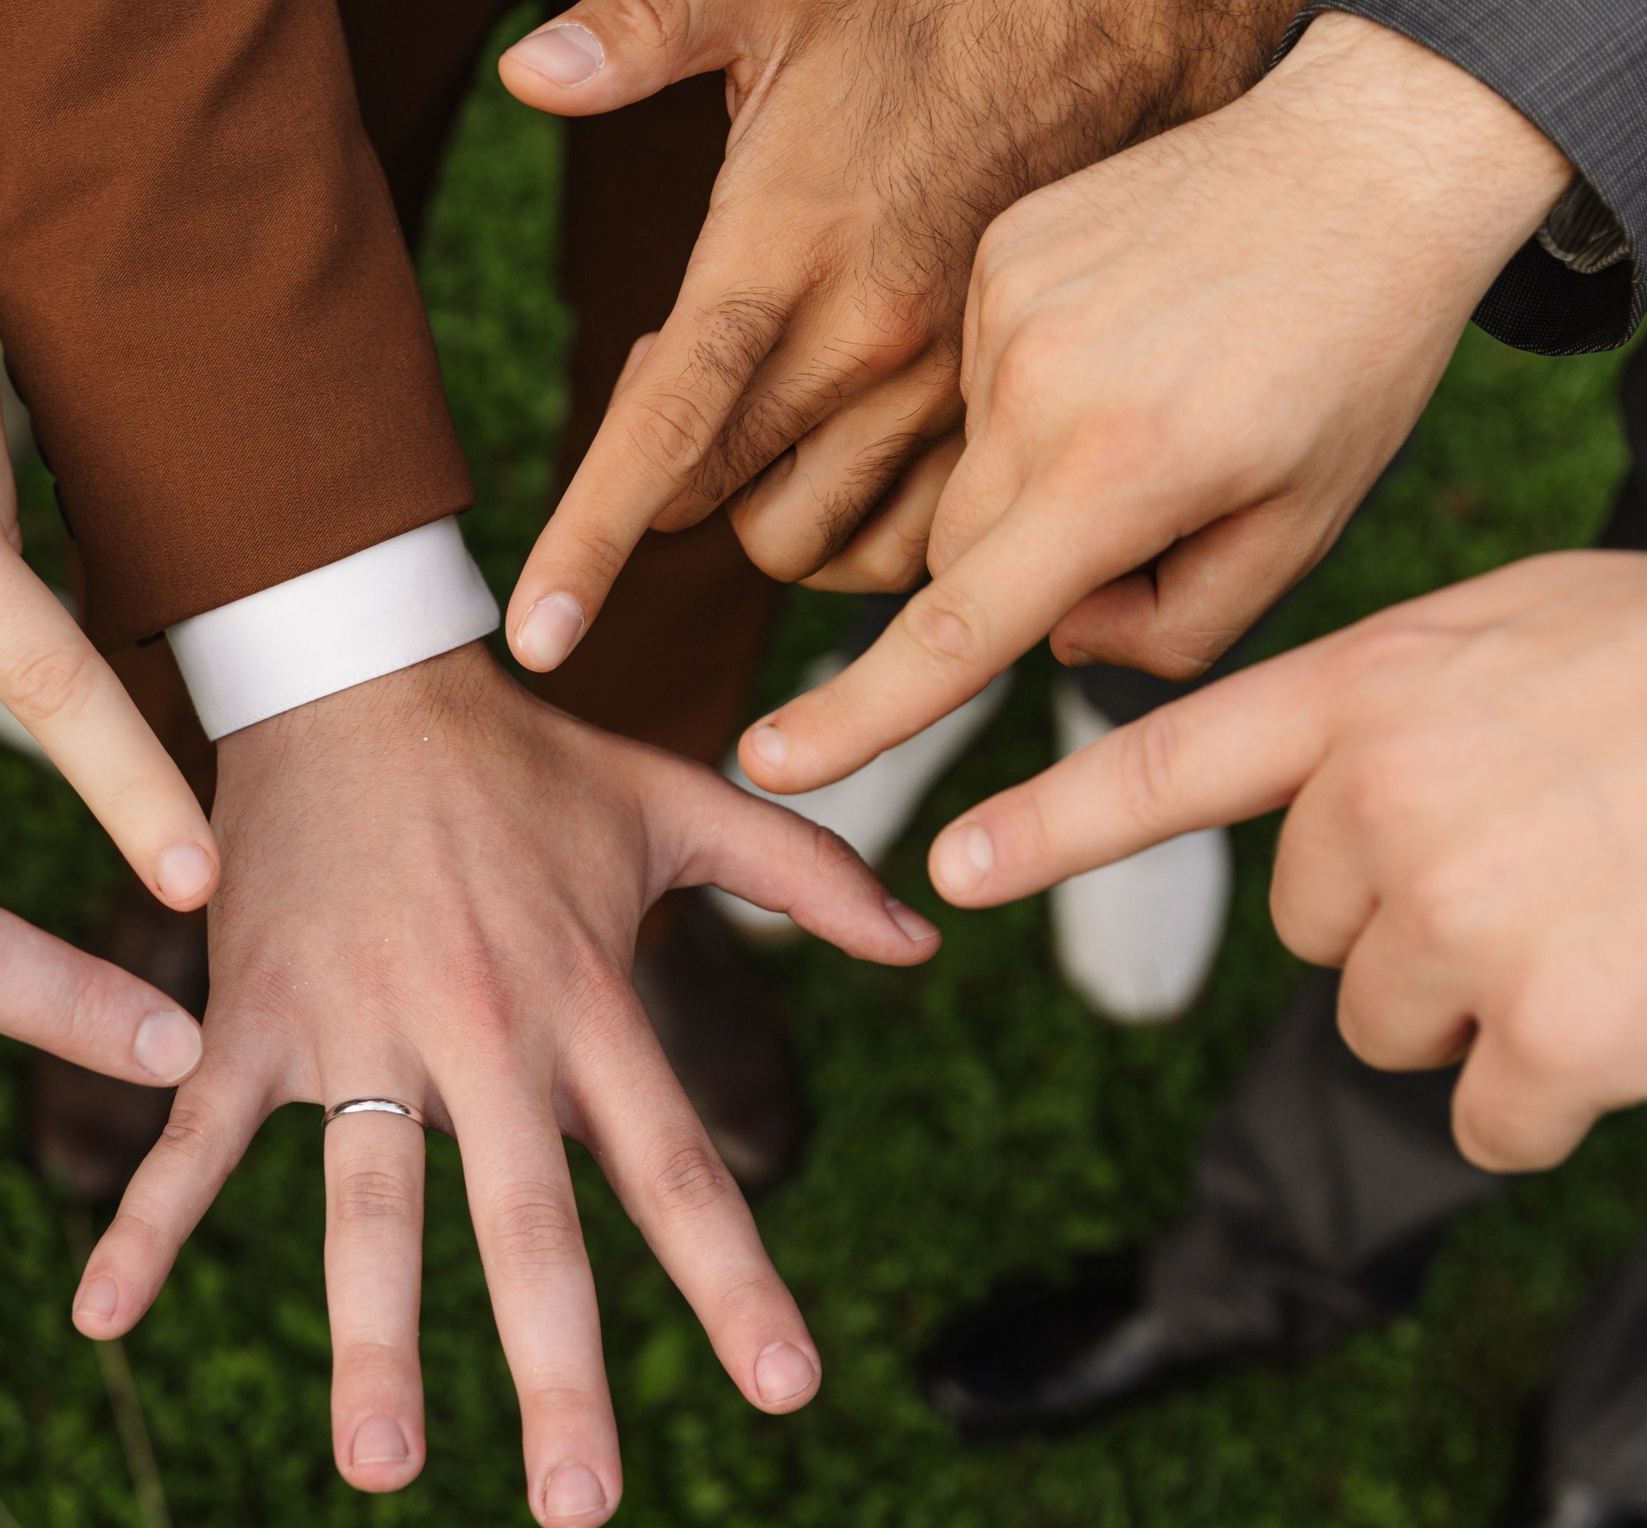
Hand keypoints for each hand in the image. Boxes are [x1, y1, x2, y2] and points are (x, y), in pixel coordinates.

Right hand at [64, 646, 937, 1527]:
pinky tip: (103, 1317)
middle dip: (557, 1369)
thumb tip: (929, 943)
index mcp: (584, 997)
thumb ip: (806, 872)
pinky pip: (199, 1133)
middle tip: (579, 1505)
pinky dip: (148, 1222)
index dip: (731, 1279)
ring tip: (380, 1469)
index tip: (784, 1390)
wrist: (354, 671)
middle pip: (527, 1221)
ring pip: (369, 1201)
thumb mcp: (675, 802)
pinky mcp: (257, 1010)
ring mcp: (360, 1026)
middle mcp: (482, 1029)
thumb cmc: (522, 752)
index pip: (672, 1163)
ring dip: (373, 1337)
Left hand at [496, 0, 1298, 672]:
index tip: (539, 638)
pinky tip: (848, 438)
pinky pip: (908, 542)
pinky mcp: (1006, 416)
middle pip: (726, 508)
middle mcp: (868, 342)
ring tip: (774, 400)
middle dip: (679, 476)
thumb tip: (525, 68)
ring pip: (813, 541)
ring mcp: (946, 390)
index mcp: (785, 252)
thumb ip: (639, 33)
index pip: (665, 432)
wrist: (1110, 25)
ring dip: (769, 502)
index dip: (589, 542)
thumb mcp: (770, 1)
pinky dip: (861, 524)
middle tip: (688, 374)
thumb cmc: (919, 15)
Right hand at [742, 13, 1575, 795]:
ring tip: (1149, 397)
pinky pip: (977, 375)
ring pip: (967, 467)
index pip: (959, 628)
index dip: (859, 713)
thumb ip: (1173, 630)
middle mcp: (1039, 388)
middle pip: (955, 555)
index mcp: (1121, 471)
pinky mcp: (999, 255)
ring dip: (1032, 470)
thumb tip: (1055, 636)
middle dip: (1021, 570)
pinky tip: (1126, 336)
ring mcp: (1006, 308)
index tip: (768, 760)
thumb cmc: (1353, 359)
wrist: (1369, 156)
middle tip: (1145, 509)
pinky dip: (1035, 385)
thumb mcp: (1303, 528)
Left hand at [924, 551, 1646, 1171]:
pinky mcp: (1554, 1030)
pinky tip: (1624, 999)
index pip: (1164, 768)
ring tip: (1595, 904)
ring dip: (1478, 995)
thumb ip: (1386, 714)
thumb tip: (1308, 815)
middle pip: (1312, 927)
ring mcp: (1467, 917)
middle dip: (1404, 913)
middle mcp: (1390, 803)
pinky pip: (1483, 1108)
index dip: (1049, 826)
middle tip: (1540, 849)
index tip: (947, 866)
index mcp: (1371, 696)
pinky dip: (1547, 1088)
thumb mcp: (1516, 640)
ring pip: (1387, 1018)